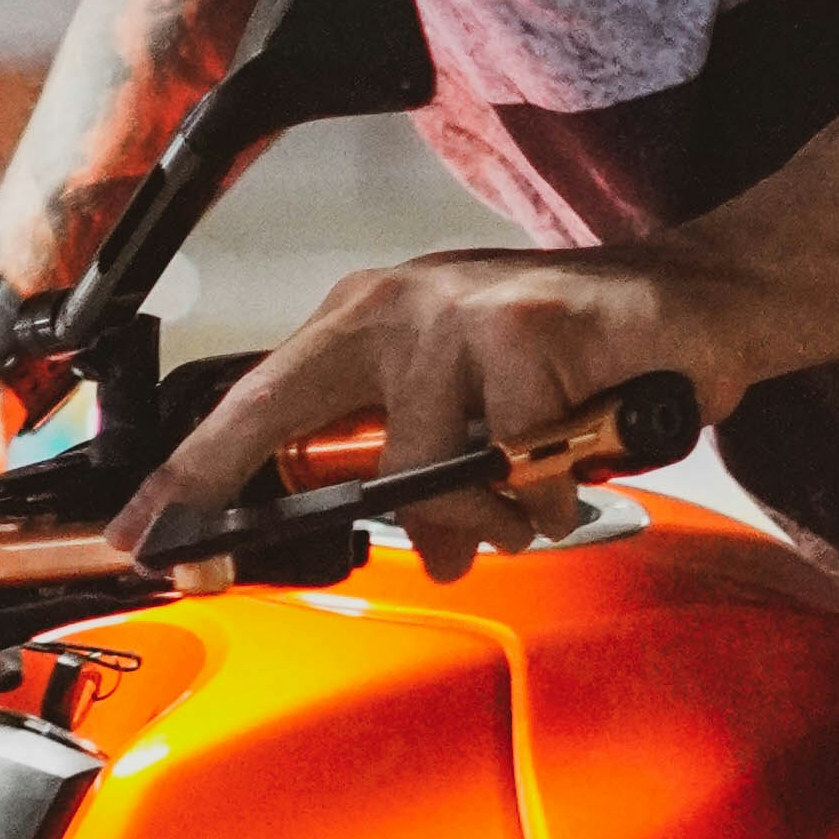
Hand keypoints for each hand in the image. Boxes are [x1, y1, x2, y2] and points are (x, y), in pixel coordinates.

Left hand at [111, 244, 747, 579]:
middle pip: (340, 452)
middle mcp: (401, 307)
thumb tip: (364, 535)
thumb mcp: (460, 398)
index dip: (193, 477)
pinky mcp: (540, 330)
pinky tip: (588, 440)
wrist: (696, 302)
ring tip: (546, 468)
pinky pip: (529, 468)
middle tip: (462, 524)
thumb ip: (401, 456)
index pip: (252, 404)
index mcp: (363, 321)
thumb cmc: (568, 356)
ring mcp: (468, 314)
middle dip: (411, 518)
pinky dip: (565, 484)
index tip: (142, 537)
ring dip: (507, 508)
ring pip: (447, 481)